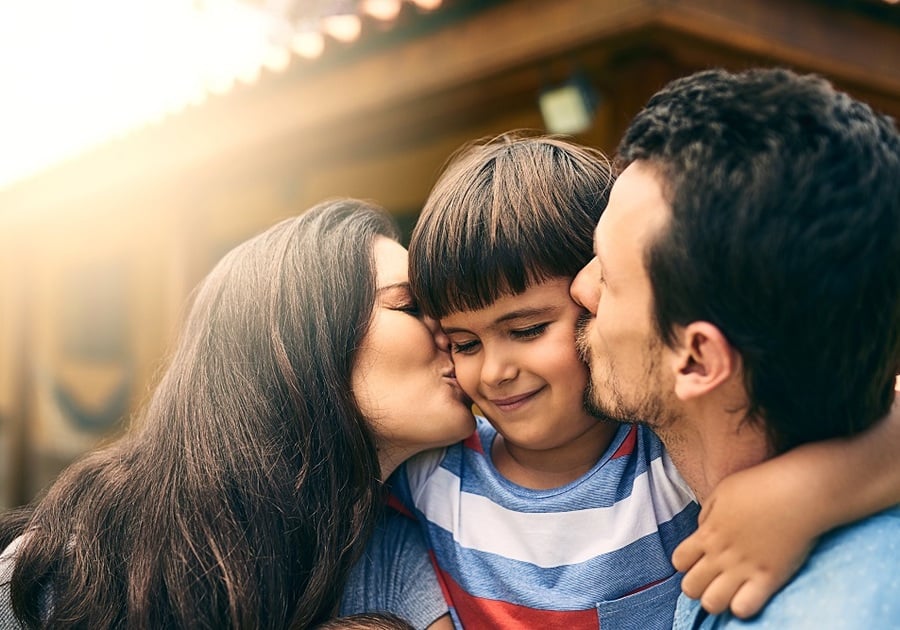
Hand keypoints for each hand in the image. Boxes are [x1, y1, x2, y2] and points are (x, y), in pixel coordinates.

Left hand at [672, 464, 814, 618]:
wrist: (798, 492)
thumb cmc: (761, 486)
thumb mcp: (722, 491)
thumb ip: (708, 514)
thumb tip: (703, 530)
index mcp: (707, 533)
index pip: (679, 561)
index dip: (686, 564)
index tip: (700, 560)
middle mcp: (720, 554)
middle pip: (690, 588)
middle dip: (697, 587)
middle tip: (713, 580)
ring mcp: (743, 568)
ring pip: (712, 604)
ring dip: (717, 601)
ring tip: (730, 591)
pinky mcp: (768, 578)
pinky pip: (744, 608)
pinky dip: (743, 607)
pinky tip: (751, 594)